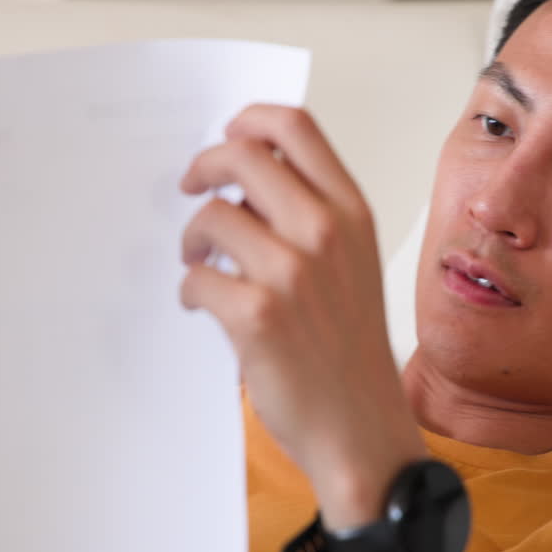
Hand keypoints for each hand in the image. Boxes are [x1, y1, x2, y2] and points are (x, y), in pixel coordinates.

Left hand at [179, 105, 424, 527]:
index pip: (295, 127)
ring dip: (192, 239)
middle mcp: (325, 232)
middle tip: (190, 189)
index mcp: (352, 213)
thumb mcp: (353, 267)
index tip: (226, 138)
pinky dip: (189, 291)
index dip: (248, 121)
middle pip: (242, 156)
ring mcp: (291, 272)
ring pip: (211, 217)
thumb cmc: (351, 353)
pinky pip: (196, 278)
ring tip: (198, 265)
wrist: (362, 430)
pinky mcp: (256, 315)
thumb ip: (312, 219)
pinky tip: (202, 308)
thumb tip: (242, 188)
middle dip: (203, 168)